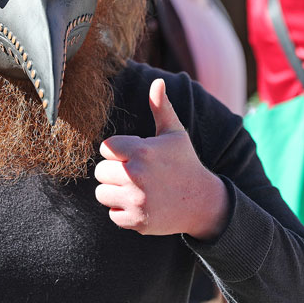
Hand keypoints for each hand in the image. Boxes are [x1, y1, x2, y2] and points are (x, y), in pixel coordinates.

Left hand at [94, 79, 228, 239]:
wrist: (203, 202)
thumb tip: (157, 81)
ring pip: (102, 193)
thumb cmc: (184, 163)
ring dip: (114, 192)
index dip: (117, 152)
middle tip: (134, 174)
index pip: (105, 148)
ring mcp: (137, 200)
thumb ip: (161, 107)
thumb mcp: (174, 134)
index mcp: (142, 151)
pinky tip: (139, 204)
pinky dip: (122, 211)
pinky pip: (112, 214)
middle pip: (100, 172)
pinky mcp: (137, 221)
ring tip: (134, 189)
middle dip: (113, 172)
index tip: (132, 155)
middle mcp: (136, 175)